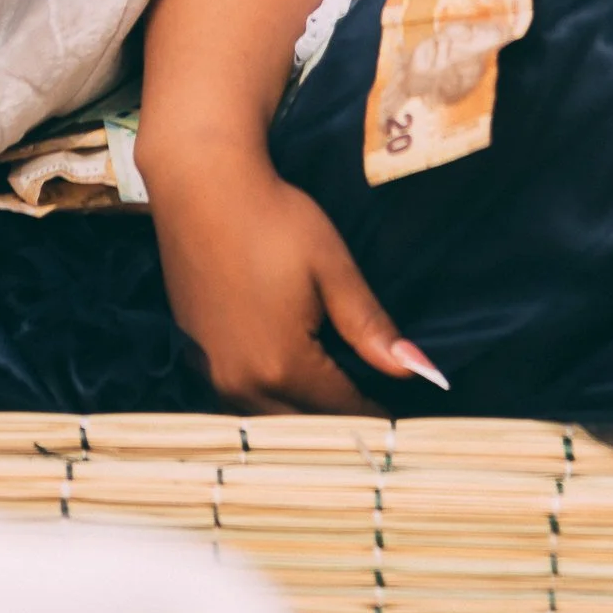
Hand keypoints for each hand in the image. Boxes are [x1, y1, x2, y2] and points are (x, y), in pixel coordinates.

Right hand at [148, 148, 445, 411]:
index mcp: (282, 366)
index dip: (372, 415)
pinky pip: (238, 398)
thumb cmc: (275, 221)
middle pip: (300, 426)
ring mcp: (211, 373)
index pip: (339, 411)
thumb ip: (370, 327)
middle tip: (369, 408)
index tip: (397, 419)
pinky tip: (286, 374)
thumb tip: (418, 372)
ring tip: (333, 395)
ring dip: (299, 415)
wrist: (203, 187)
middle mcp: (240, 384)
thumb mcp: (332, 269)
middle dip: (337, 423)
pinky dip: (267, 398)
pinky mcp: (194, 355)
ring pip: (266, 418)